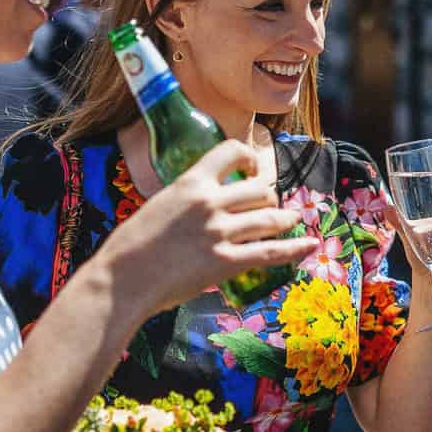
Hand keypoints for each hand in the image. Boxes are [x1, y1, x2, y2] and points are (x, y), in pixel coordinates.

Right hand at [105, 140, 317, 315]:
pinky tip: (310, 246)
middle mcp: (210, 202)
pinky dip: (295, 249)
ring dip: (285, 219)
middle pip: (259, 189)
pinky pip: (270, 252)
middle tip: (271, 204)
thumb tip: (205, 199)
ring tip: (293, 219)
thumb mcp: (159, 204)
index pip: (232, 152)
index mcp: (191, 181)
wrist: (122, 279)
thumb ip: (187, 197)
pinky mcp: (226, 262)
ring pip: (270, 218)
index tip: (254, 167)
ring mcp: (220, 232)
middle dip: (269, 197)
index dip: (249, 157)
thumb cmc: (131, 245)